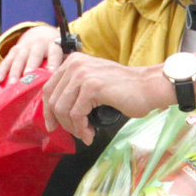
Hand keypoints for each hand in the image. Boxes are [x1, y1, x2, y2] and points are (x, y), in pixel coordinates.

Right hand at [0, 24, 62, 83]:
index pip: (54, 53)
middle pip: (34, 55)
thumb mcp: (62, 54)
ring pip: (19, 59)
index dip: (53, 62)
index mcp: (53, 45)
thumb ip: (63, 65)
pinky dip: (2, 70)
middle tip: (28, 76)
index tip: (52, 72)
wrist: (42, 34)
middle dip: (31, 66)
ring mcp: (24, 47)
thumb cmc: (55, 52)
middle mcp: (38, 44)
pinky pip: (7, 61)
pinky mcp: (14, 51)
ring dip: (15, 71)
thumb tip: (64, 83)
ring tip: (13, 83)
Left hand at [42, 53, 172, 141]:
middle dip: (62, 122)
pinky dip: (82, 129)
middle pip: (54, 101)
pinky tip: (90, 134)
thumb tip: (56, 112)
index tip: (52, 125)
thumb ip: (75, 90)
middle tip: (76, 133)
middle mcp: (75, 65)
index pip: (49, 88)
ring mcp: (83, 75)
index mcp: (73, 62)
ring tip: (86, 134)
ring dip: (73, 128)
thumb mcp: (93, 83)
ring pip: (63, 109)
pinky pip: (77, 115)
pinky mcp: (92, 87)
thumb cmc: (125, 90)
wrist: (148, 87)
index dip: (48, 111)